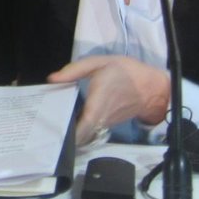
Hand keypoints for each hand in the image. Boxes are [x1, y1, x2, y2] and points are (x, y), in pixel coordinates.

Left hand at [47, 55, 169, 144]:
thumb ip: (75, 70)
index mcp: (98, 101)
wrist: (151, 86)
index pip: (84, 126)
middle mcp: (101, 117)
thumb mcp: (99, 62)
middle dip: (66, 135)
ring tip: (53, 124)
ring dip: (72, 132)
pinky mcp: (109, 123)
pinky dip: (81, 129)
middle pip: (82, 135)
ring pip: (86, 134)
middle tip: (48, 129)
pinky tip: (69, 119)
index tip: (55, 133)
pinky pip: (92, 130)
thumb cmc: (125, 72)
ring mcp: (106, 123)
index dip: (70, 133)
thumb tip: (52, 79)